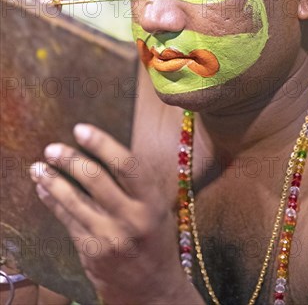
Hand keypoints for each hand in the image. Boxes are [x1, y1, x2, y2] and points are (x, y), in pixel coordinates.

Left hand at [30, 125, 200, 304]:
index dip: (102, 144)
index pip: (127, 165)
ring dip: (53, 180)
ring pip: (74, 201)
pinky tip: (43, 189)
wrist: (152, 290)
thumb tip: (106, 149)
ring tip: (38, 166)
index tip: (81, 129)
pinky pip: (67, 221)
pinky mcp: (91, 252)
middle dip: (71, 160)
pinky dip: (53, 202)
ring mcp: (109, 237)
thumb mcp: (158, 209)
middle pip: (96, 180)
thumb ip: (137, 184)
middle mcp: (131, 219)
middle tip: (53, 148)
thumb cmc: (155, 240)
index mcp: (152, 203)